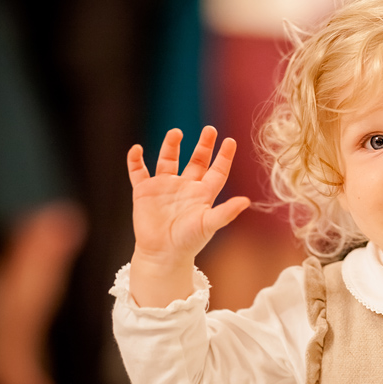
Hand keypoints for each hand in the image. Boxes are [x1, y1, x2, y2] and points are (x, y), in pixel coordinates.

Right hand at [128, 126, 249, 268]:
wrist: (162, 254)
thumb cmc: (188, 242)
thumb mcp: (208, 225)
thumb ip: (226, 212)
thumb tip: (247, 201)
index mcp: (203, 193)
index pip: (217, 171)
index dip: (224, 156)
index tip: (230, 141)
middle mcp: (185, 187)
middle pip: (196, 160)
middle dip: (203, 145)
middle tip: (210, 129)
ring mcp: (164, 187)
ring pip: (168, 160)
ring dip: (171, 146)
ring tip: (176, 132)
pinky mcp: (144, 191)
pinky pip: (138, 171)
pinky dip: (135, 160)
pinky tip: (136, 149)